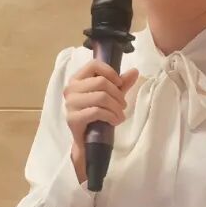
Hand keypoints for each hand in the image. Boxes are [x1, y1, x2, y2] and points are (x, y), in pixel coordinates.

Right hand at [63, 60, 139, 182]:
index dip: (111, 72)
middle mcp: (71, 89)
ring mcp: (70, 104)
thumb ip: (121, 84)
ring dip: (116, 107)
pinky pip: (97, 111)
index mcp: (77, 79)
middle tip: (123, 106)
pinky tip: (115, 121)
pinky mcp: (73, 118)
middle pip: (101, 82)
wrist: (88, 141)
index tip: (119, 84)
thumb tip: (135, 71)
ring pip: (101, 97)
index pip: (94, 65)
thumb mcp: (111, 97)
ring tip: (120, 115)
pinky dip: (111, 116)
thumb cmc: (98, 116)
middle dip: (118, 94)